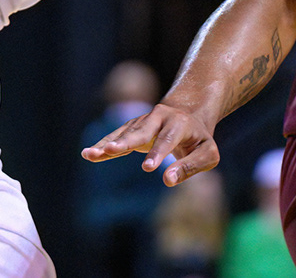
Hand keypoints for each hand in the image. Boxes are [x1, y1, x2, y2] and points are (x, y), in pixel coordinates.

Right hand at [80, 103, 218, 186]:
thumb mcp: (207, 154)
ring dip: (107, 144)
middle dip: (125, 142)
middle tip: (111, 150)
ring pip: (124, 134)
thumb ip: (190, 167)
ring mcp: (142, 122)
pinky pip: (116, 138)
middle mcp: (158, 118)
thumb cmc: (199, 140)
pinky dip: (103, 146)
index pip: (167, 139)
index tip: (148, 168)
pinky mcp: (132, 129)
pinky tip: (88, 154)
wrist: (189, 113)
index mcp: (179, 123)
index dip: (158, 153)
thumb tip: (168, 181)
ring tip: (89, 154)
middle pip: (140, 131)